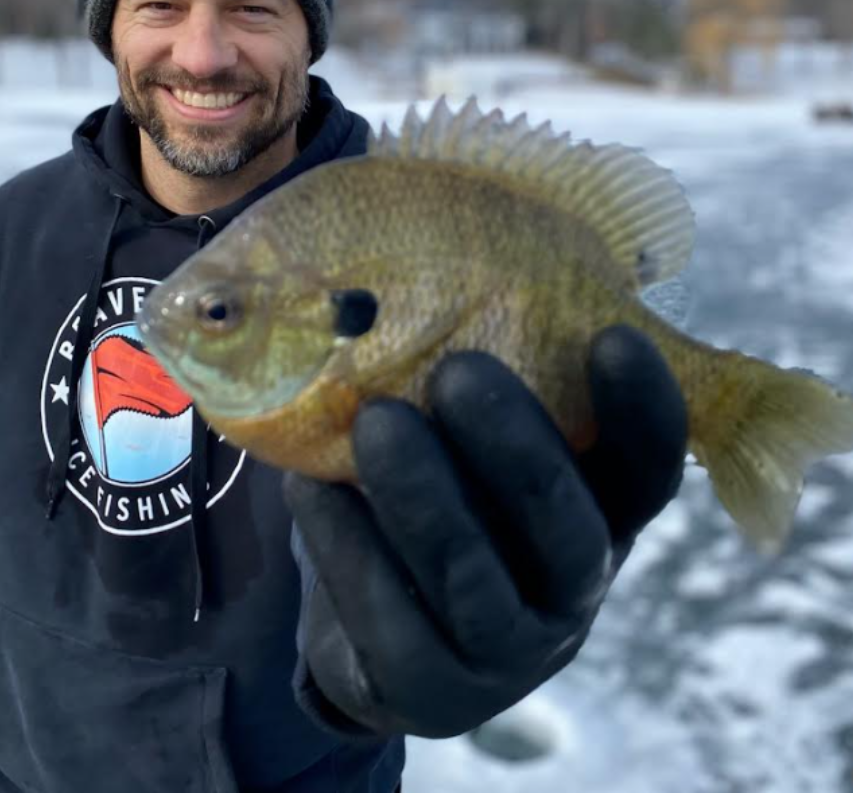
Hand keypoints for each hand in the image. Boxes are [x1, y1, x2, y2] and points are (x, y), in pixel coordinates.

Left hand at [285, 325, 687, 737]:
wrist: (391, 630)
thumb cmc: (449, 498)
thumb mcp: (481, 449)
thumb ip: (484, 386)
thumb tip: (423, 270)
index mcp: (599, 516)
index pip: (649, 470)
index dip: (641, 411)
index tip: (611, 336)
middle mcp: (571, 587)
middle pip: (564, 527)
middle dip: (514, 448)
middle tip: (459, 371)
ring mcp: (507, 650)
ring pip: (473, 577)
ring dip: (424, 496)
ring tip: (375, 421)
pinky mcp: (432, 688)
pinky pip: (388, 618)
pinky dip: (347, 548)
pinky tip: (310, 490)